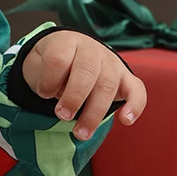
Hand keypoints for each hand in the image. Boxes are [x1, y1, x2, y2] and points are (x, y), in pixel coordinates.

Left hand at [20, 29, 146, 140]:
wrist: (74, 52)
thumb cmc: (55, 63)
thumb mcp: (39, 63)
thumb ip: (43, 75)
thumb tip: (55, 95)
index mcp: (67, 42)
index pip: (59, 58)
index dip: (49, 80)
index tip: (43, 94)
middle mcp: (92, 49)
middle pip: (87, 71)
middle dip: (74, 97)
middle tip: (62, 116)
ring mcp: (112, 63)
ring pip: (108, 85)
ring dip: (94, 112)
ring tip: (81, 133)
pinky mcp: (126, 78)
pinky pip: (137, 90)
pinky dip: (135, 106)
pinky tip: (126, 120)